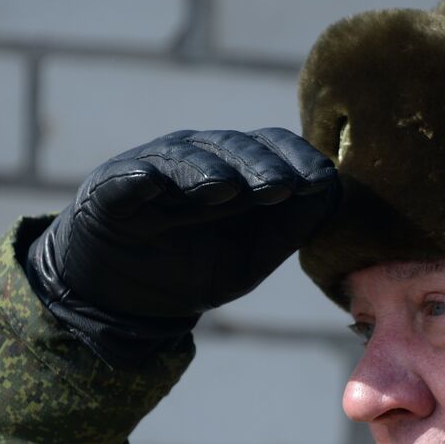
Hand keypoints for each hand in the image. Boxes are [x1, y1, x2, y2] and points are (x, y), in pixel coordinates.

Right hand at [27, 128, 338, 362]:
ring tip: (225, 189)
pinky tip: (150, 183)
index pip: (272, 146)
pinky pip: (125, 179)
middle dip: (260, 166)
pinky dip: (138, 178)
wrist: (134, 296)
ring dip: (207, 170)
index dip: (297, 158)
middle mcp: (199, 158)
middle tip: (280, 186)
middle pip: (233, 148)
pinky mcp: (111, 192)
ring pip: (183, 158)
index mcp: (238, 167)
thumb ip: (294, 226)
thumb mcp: (256, 254)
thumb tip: (333, 191)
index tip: (320, 180)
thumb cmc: (201, 264)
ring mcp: (154, 170)